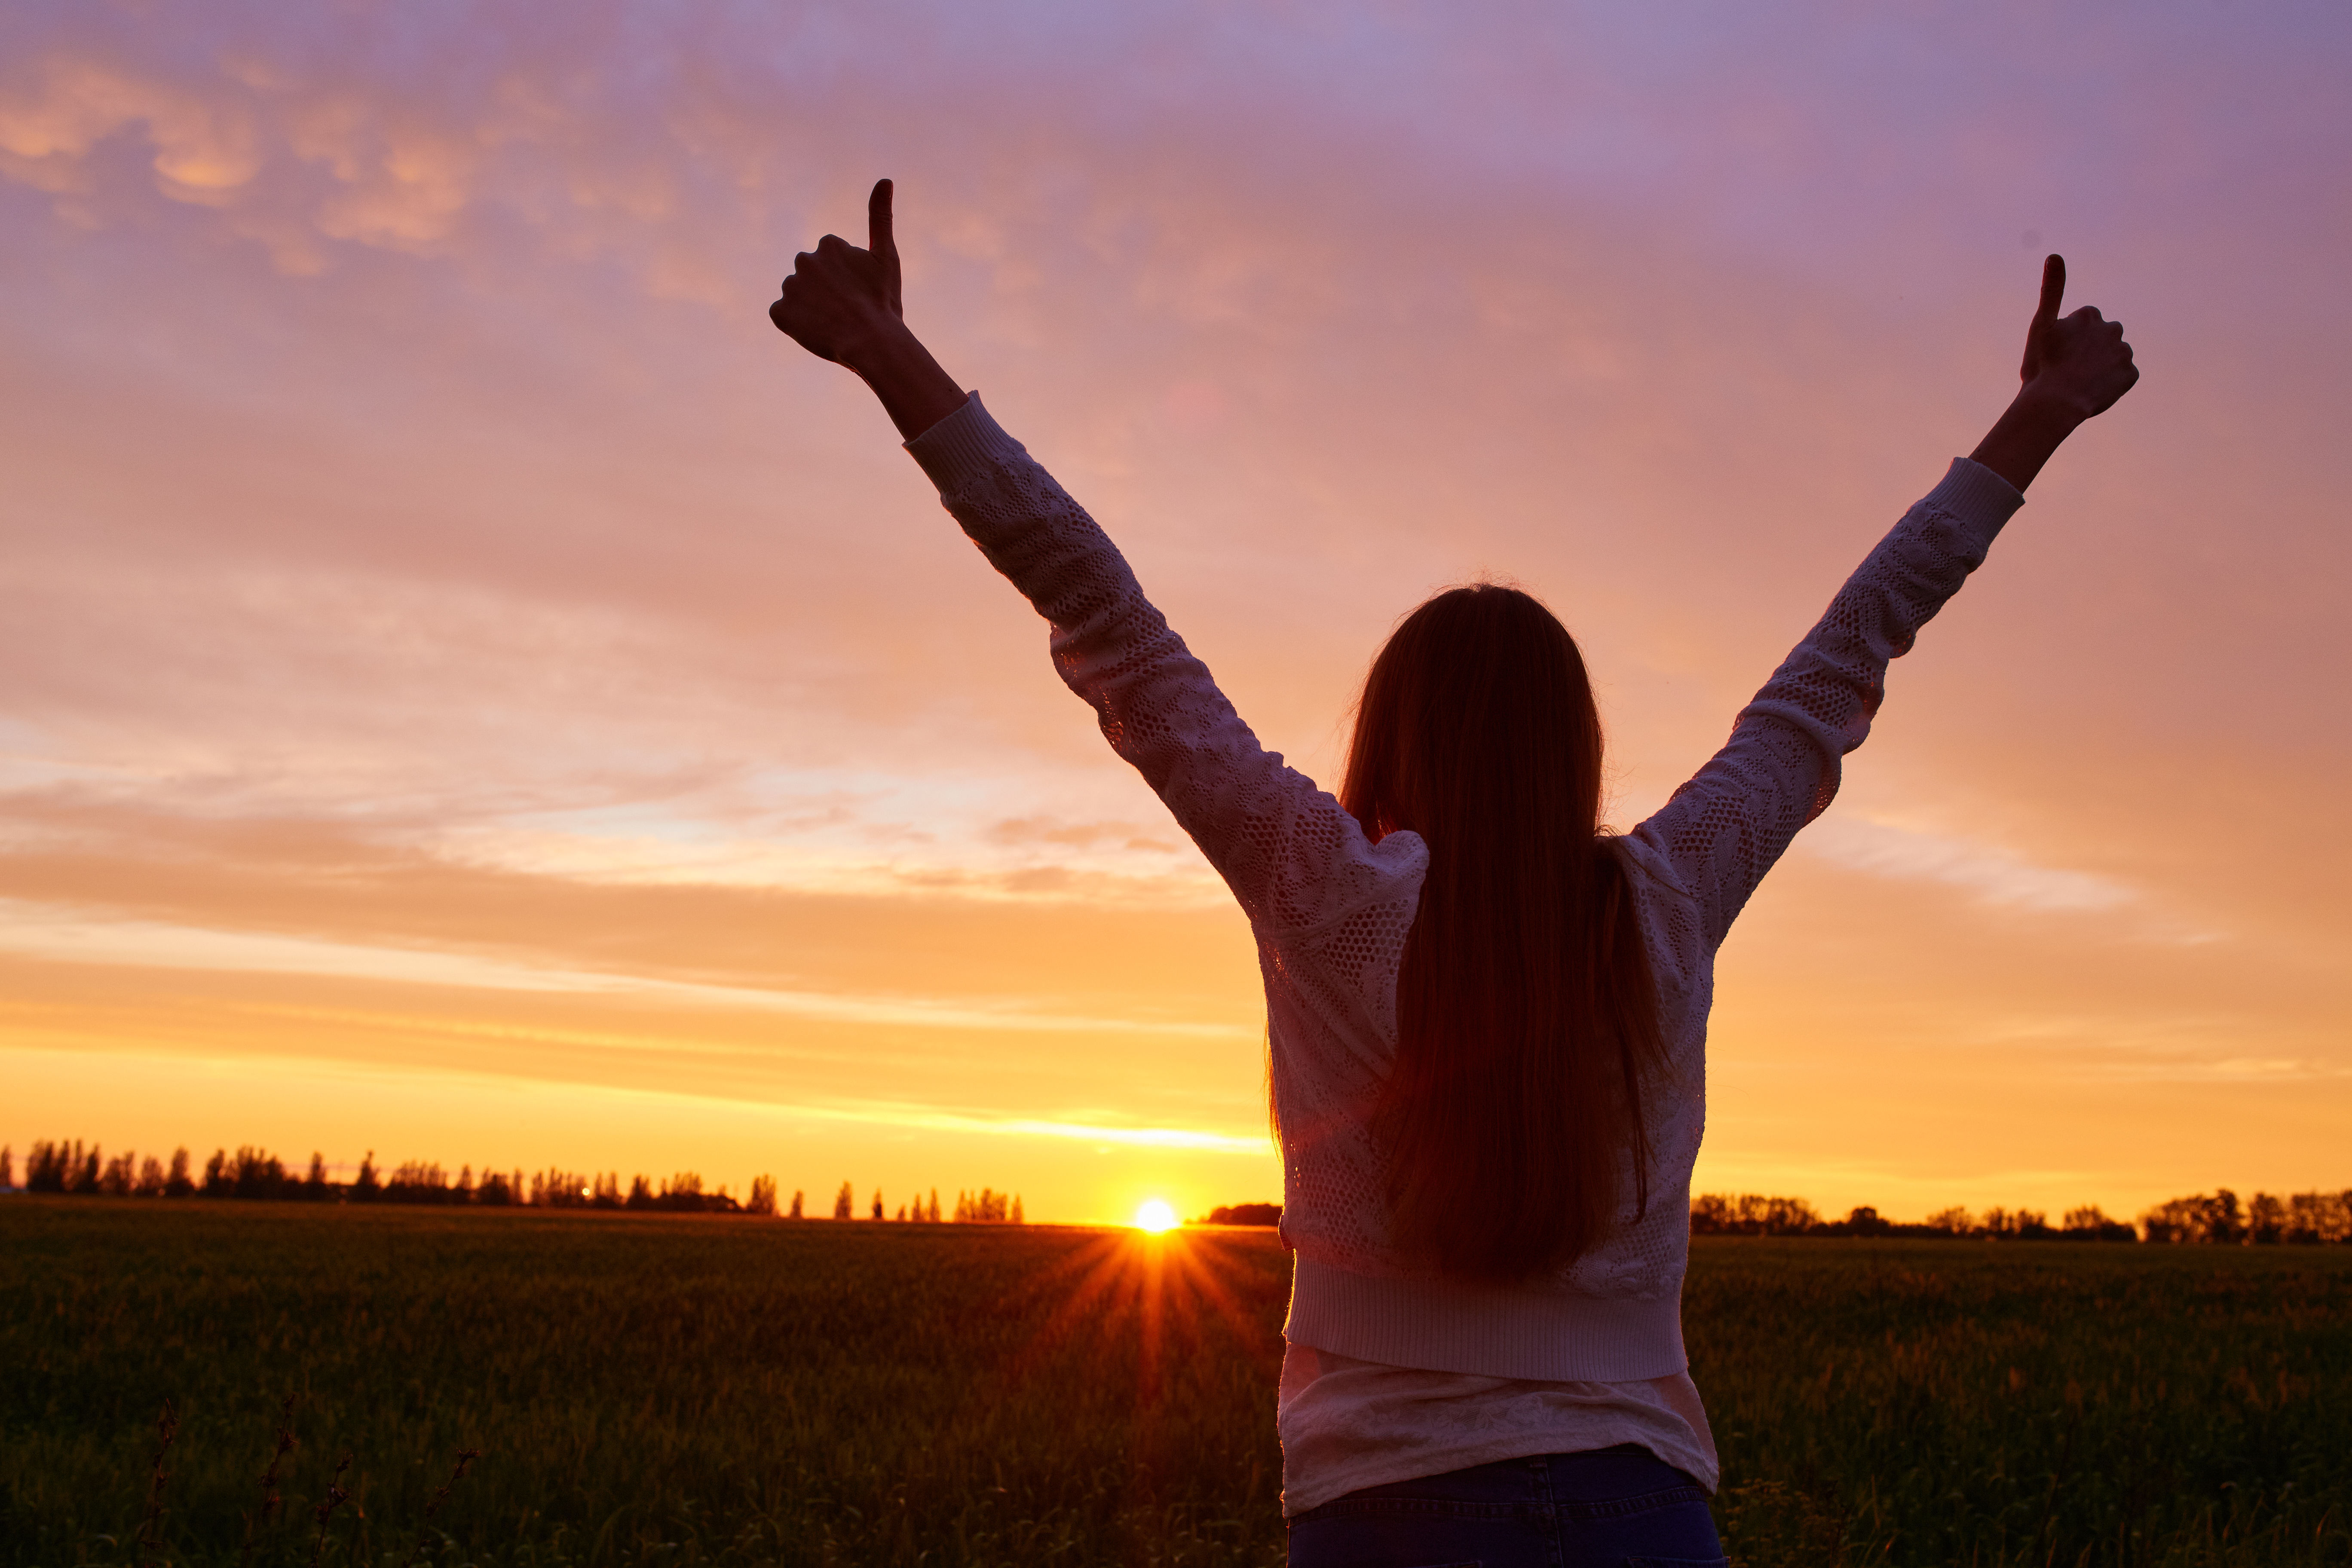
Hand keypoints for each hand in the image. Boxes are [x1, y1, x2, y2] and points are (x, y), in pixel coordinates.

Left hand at [770, 179, 903, 367]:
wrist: (872, 342)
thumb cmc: (883, 301)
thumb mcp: (886, 256)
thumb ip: (881, 217)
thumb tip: (884, 179)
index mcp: (828, 244)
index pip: (832, 262)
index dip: (847, 281)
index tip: (859, 294)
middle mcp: (804, 260)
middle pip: (811, 277)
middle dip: (824, 291)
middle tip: (846, 310)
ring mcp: (789, 287)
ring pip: (798, 297)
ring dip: (811, 308)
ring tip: (833, 323)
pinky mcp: (779, 313)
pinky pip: (784, 317)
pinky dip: (796, 325)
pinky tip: (817, 331)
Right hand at [2015, 254, 2138, 422]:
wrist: (2057, 402)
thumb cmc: (2043, 365)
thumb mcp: (2041, 325)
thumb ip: (2051, 289)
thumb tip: (2054, 254)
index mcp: (2090, 315)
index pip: (2084, 324)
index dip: (2070, 340)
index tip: (2058, 353)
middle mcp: (2113, 328)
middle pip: (2103, 338)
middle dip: (2091, 350)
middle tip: (2069, 369)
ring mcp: (2123, 352)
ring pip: (2113, 357)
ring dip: (2101, 367)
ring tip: (2080, 383)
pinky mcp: (2131, 375)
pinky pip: (2123, 378)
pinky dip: (2111, 384)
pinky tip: (2093, 391)